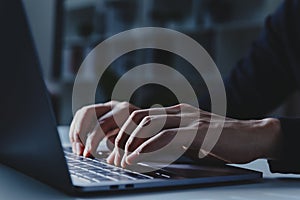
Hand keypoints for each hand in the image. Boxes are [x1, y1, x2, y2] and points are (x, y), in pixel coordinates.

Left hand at [69, 101, 280, 167]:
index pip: (140, 116)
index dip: (122, 131)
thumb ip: (172, 139)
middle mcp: (178, 112)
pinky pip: (164, 138)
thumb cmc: (221, 140)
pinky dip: (145, 149)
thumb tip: (150, 149)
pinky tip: (133, 160)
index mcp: (175, 113)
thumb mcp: (191, 138)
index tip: (112, 149)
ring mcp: (187, 119)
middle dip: (119, 136)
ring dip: (128, 143)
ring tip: (118, 161)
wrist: (253, 136)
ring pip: (147, 125)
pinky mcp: (197, 131)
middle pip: (137, 117)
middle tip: (110, 156)